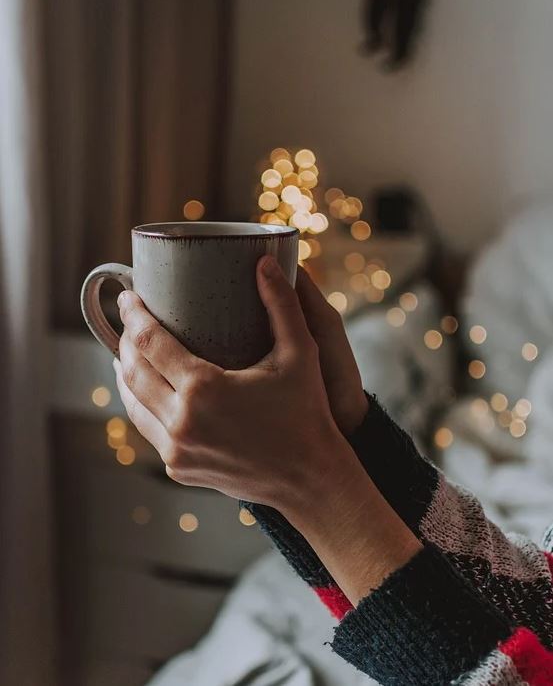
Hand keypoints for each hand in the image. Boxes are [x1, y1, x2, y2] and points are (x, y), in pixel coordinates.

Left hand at [113, 255, 356, 514]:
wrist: (310, 479)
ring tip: (128, 349)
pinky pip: (146, 428)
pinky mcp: (179, 467)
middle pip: (132, 371)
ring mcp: (176, 450)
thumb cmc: (307, 413)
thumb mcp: (300, 353)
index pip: (149, 343)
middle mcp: (181, 422)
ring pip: (132, 402)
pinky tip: (144, 389)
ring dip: (125, 372)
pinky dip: (139, 403)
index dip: (133, 315)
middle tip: (130, 318)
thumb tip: (265, 262)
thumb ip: (281, 304)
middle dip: (125, 340)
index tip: (128, 297)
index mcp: (204, 390)